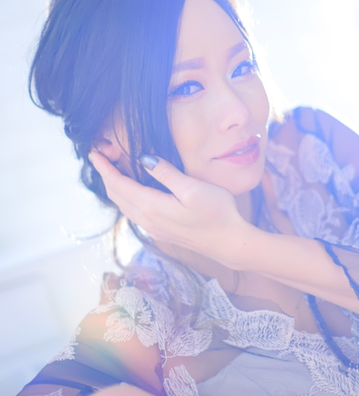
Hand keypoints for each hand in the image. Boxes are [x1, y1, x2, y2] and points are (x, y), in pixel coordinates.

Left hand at [88, 151, 251, 267]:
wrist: (229, 243)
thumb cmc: (217, 213)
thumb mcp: (193, 189)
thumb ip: (166, 173)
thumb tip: (144, 159)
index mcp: (152, 206)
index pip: (119, 184)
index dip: (104, 168)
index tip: (93, 153)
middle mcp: (147, 219)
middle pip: (117, 196)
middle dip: (105, 176)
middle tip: (100, 157)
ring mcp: (153, 227)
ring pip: (124, 205)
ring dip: (114, 188)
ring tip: (111, 171)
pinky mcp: (161, 231)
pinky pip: (133, 212)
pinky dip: (126, 197)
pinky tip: (132, 190)